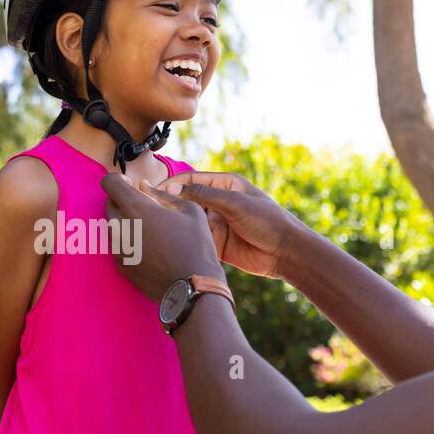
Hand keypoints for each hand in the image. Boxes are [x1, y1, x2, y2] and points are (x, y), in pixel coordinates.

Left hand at [101, 173, 225, 302]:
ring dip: (125, 222)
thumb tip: (146, 188)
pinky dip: (128, 242)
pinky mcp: (121, 266)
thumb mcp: (190, 210)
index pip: (109, 183)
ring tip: (149, 229)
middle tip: (144, 207)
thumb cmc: (196, 245)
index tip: (130, 185)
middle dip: (123, 201)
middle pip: (110, 204)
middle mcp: (121, 227)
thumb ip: (163, 195)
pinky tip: (148, 248)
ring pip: (113, 227)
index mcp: (136, 208)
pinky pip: (118, 246)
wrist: (193, 286)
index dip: (118, 180)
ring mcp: (119, 249)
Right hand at [158, 172, 300, 279]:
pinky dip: (185, 241)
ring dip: (175, 224)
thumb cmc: (268, 221)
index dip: (169, 185)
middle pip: (186, 202)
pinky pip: (196, 239)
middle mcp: (218, 203)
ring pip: (188, 222)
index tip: (150, 192)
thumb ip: (205, 195)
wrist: (285, 252)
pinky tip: (170, 243)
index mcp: (224, 185)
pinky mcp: (216, 244)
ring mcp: (216, 224)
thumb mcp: (236, 203)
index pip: (190, 181)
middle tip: (147, 212)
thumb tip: (173, 190)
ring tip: (154, 228)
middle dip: (168, 206)